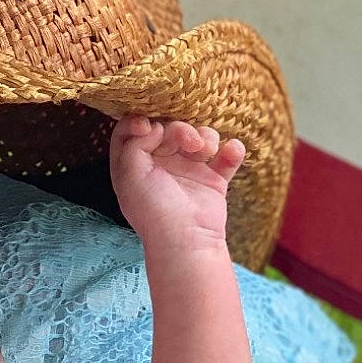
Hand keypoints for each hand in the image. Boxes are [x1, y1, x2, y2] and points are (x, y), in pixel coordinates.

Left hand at [110, 117, 244, 253]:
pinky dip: (232, 150)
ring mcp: (188, 171)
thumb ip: (133, 144)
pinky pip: (225, 157)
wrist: (187, 241)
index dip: (139, 121)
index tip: (149, 125)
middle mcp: (160, 165)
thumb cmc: (154, 210)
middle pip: (169, 129)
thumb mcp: (129, 175)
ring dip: (205, 136)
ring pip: (198, 137)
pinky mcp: (213, 180)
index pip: (133, 131)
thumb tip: (153, 125)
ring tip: (206, 150)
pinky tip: (231, 150)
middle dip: (179, 129)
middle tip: (188, 141)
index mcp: (135, 165)